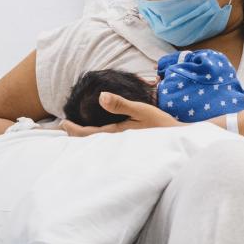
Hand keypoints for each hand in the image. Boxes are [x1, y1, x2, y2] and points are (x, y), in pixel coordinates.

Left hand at [61, 91, 185, 136]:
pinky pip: (109, 144)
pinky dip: (99, 139)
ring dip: (87, 137)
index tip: (62, 123)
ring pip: (99, 143)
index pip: (89, 134)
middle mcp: (118, 142)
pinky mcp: (131, 146)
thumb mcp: (142, 110)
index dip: (74, 129)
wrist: (180, 141)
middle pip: (91, 141)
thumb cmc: (162, 125)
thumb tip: (101, 97)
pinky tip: (100, 136)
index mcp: (117, 133)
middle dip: (77, 135)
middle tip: (64, 127)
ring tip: (77, 131)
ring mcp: (124, 146)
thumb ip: (121, 104)